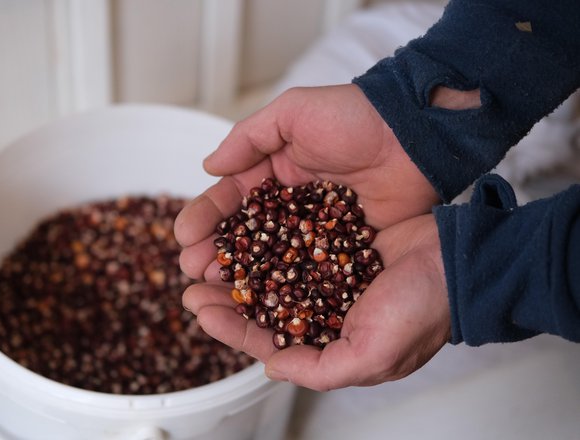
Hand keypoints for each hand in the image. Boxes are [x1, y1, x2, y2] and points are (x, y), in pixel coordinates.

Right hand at [175, 84, 438, 279]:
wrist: (417, 137)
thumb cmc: (356, 118)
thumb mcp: (295, 112)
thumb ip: (249, 137)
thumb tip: (209, 167)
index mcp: (274, 171)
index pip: (230, 197)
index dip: (205, 216)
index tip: (183, 236)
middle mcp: (289, 204)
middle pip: (244, 234)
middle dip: (215, 250)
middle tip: (193, 270)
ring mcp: (314, 231)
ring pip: (269, 257)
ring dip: (240, 274)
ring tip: (214, 289)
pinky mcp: (340, 251)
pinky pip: (305, 271)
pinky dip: (282, 286)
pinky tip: (261, 300)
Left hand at [182, 214, 450, 389]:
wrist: (456, 259)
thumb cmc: (423, 309)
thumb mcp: (371, 355)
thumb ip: (319, 370)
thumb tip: (272, 368)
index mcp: (330, 344)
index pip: (269, 341)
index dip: (232, 330)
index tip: (201, 311)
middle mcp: (324, 311)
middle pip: (262, 307)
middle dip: (225, 298)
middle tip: (191, 285)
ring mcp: (328, 275)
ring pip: (271, 274)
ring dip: (239, 268)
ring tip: (207, 257)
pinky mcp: (333, 242)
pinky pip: (290, 243)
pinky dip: (265, 240)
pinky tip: (241, 230)